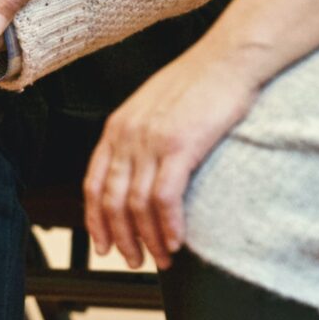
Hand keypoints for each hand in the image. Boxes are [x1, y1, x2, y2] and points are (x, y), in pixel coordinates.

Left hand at [83, 42, 263, 269]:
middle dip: (121, 237)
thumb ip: (138, 137)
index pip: (92, 183)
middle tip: (135, 260)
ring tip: (162, 258)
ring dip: (148, 238)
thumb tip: (136, 172)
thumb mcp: (151, 108)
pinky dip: (168, 224)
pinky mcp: (180, 145)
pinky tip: (176, 241)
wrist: (226, 59)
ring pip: (136, 203)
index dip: (95, 220)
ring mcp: (151, 140)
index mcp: (116, 128)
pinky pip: (165, 196)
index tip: (103, 244)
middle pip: (111, 200)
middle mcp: (126, 135)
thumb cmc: (195, 84)